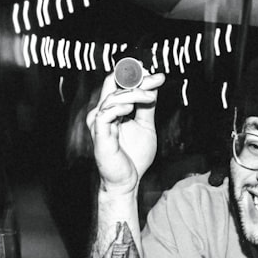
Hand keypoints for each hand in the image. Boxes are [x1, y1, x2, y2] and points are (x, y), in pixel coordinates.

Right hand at [85, 69, 165, 193]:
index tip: (158, 76)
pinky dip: (119, 107)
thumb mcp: (146, 127)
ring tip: (151, 97)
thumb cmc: (134, 156)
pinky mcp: (99, 134)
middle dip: (135, 77)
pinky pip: (105, 114)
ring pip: (113, 96)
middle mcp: (103, 112)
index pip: (121, 83)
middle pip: (114, 83)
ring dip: (134, 93)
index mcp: (113, 108)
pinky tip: (131, 109)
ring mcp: (99, 122)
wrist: (128, 181)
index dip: (138, 76)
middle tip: (155, 78)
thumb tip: (154, 87)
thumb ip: (148, 107)